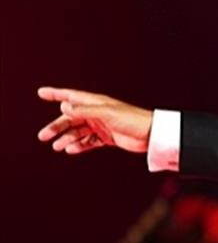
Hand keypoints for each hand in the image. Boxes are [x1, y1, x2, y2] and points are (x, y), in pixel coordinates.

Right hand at [37, 87, 152, 153]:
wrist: (151, 134)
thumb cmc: (132, 119)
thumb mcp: (107, 113)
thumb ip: (85, 110)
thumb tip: (64, 106)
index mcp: (96, 103)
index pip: (71, 96)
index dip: (56, 94)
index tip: (41, 92)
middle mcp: (97, 113)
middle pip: (71, 118)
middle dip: (57, 126)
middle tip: (43, 136)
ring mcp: (102, 125)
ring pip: (78, 131)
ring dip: (67, 138)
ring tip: (57, 146)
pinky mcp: (108, 137)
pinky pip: (89, 141)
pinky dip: (79, 145)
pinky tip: (70, 150)